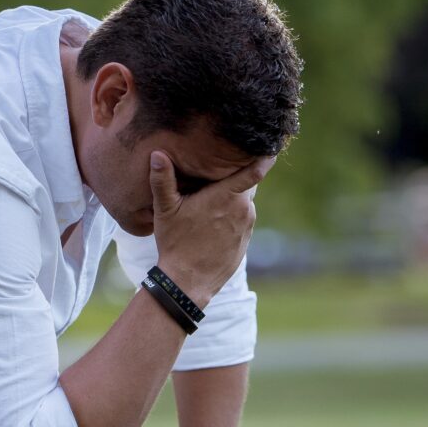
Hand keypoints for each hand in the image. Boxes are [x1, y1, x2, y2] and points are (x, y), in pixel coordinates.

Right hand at [149, 151, 274, 303]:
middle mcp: (243, 208)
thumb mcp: (164, 210)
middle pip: (246, 183)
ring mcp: (247, 225)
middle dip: (235, 176)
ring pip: (243, 200)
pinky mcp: (245, 238)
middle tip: (217, 170)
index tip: (271, 145)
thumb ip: (162, 180)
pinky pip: (242, 217)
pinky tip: (212, 219)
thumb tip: (157, 154)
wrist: (189, 281)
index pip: (255, 171)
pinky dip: (231, 213)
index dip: (265, 156)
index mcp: (226, 196)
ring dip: (231, 196)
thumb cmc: (176, 242)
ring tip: (209, 197)